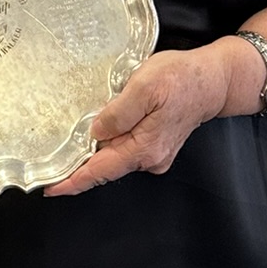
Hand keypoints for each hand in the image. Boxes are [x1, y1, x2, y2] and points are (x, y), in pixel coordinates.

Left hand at [43, 44, 237, 196]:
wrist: (215, 80)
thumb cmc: (182, 79)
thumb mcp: (144, 86)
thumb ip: (118, 112)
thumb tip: (96, 132)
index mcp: (144, 148)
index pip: (101, 171)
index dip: (73, 180)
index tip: (51, 188)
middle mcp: (150, 158)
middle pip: (105, 165)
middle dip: (80, 161)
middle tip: (54, 154)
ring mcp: (155, 154)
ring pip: (115, 155)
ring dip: (96, 146)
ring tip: (84, 128)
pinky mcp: (157, 144)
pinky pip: (126, 147)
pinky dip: (112, 140)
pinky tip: (105, 124)